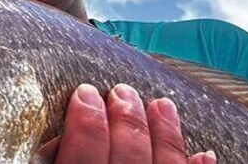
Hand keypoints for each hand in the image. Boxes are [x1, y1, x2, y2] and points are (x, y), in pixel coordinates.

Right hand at [53, 83, 216, 163]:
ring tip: (162, 104)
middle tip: (122, 91)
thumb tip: (41, 133)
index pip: (80, 160)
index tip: (85, 92)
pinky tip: (205, 154)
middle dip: (127, 120)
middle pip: (126, 160)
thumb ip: (45, 163)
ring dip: (166, 135)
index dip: (86, 124)